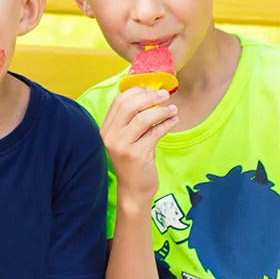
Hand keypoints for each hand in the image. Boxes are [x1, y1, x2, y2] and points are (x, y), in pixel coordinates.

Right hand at [101, 87, 177, 204]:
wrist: (133, 189)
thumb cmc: (133, 161)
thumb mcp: (127, 138)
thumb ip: (132, 120)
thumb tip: (152, 96)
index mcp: (106, 129)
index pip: (119, 101)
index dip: (137, 91)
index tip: (152, 90)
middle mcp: (111, 136)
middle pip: (129, 105)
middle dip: (150, 96)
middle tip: (165, 95)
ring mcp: (122, 145)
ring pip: (143, 118)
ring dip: (161, 110)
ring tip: (172, 109)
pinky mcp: (136, 154)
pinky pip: (155, 132)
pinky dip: (167, 124)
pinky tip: (173, 120)